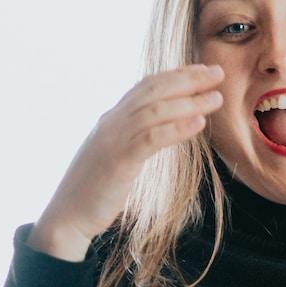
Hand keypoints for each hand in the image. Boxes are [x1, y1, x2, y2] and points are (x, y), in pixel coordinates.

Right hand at [30, 66, 224, 261]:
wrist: (68, 216)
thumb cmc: (95, 190)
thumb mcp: (116, 156)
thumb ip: (134, 138)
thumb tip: (160, 130)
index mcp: (112, 119)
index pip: (147, 86)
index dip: (177, 75)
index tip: (203, 70)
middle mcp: (112, 122)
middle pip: (154, 90)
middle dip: (188, 79)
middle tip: (218, 72)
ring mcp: (113, 139)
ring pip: (155, 110)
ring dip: (189, 102)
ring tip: (216, 98)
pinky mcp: (119, 161)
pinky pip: (151, 138)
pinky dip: (177, 128)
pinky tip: (199, 124)